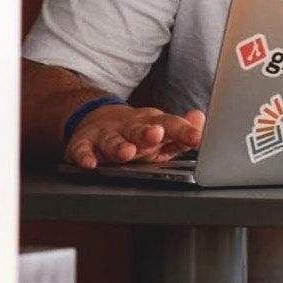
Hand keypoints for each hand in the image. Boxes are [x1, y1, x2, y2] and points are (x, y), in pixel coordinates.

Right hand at [64, 104, 204, 167]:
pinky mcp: (83, 143)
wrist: (97, 120)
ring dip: (118, 146)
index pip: (169, 125)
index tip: (195, 137)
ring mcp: (106, 134)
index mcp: (151, 124)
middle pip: (139, 129)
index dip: (182, 131)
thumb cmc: (137, 133)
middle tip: (157, 135)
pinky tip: (89, 163)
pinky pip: (81, 150)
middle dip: (148, 133)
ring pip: (112, 140)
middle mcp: (129, 127)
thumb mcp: (162, 132)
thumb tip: (200, 119)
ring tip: (126, 152)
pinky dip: (84, 156)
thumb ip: (182, 132)